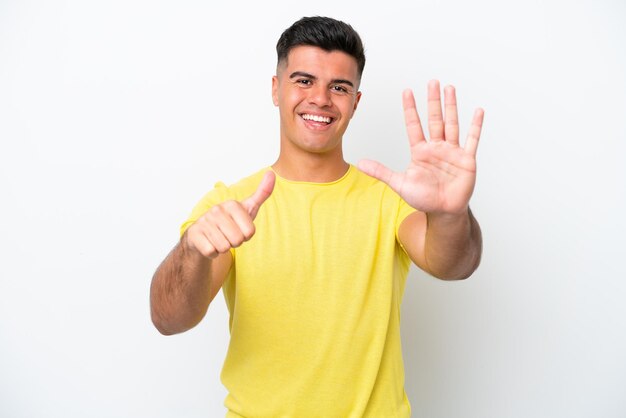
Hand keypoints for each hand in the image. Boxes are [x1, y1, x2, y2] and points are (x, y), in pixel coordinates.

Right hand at [184, 171, 275, 258]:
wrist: (203, 234)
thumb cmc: (230, 221)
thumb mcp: (248, 208)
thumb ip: (262, 193)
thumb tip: (272, 173)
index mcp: (232, 205)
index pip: (250, 232)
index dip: (246, 236)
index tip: (239, 228)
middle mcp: (216, 210)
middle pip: (237, 240)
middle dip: (234, 243)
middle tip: (228, 235)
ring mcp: (204, 221)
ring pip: (224, 247)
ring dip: (223, 248)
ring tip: (218, 238)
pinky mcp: (194, 234)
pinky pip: (212, 252)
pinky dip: (213, 253)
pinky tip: (209, 243)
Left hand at [358, 80, 483, 214]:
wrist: (442, 211)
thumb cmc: (423, 198)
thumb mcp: (399, 184)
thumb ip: (381, 172)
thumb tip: (360, 163)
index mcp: (420, 151)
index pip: (414, 125)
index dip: (410, 109)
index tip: (407, 91)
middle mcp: (437, 148)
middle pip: (435, 119)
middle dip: (433, 101)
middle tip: (432, 82)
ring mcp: (452, 152)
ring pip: (452, 124)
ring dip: (451, 107)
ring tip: (450, 88)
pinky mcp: (466, 160)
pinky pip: (472, 140)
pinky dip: (475, 126)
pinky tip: (478, 111)